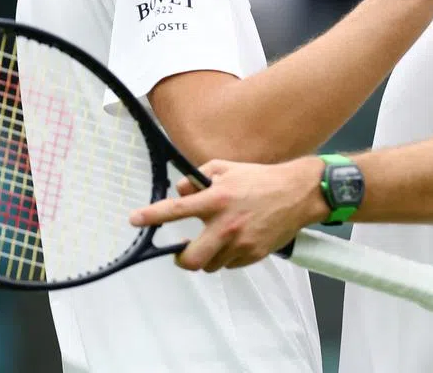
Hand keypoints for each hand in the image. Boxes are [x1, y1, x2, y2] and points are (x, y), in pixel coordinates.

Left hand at [128, 158, 328, 271]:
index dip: (152, 216)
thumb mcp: (226, 168)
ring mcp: (241, 243)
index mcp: (216, 199)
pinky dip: (229, 256)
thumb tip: (180, 191)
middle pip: (191, 260)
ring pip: (212, 264)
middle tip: (182, 253)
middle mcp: (226, 224)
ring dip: (210, 255)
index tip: (135, 219)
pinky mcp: (254, 254)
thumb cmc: (261, 179)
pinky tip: (239, 239)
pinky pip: (231, 264)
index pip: (176, 209)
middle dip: (182, 260)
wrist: (298, 193)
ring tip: (221, 238)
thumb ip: (199, 177)